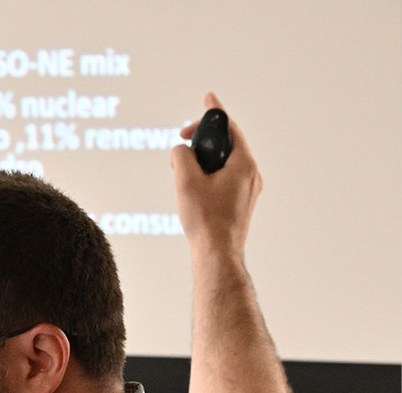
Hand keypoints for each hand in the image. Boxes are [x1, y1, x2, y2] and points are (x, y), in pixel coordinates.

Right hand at [170, 92, 262, 262]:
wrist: (217, 254)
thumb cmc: (204, 220)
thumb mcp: (185, 180)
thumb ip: (181, 155)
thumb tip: (181, 150)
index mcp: (243, 164)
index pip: (230, 128)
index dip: (215, 112)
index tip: (208, 98)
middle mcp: (251, 175)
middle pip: (226, 145)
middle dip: (203, 141)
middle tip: (182, 143)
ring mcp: (248, 190)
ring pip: (225, 163)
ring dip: (203, 161)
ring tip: (183, 174)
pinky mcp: (241, 203)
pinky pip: (225, 179)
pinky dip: (209, 176)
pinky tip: (193, 190)